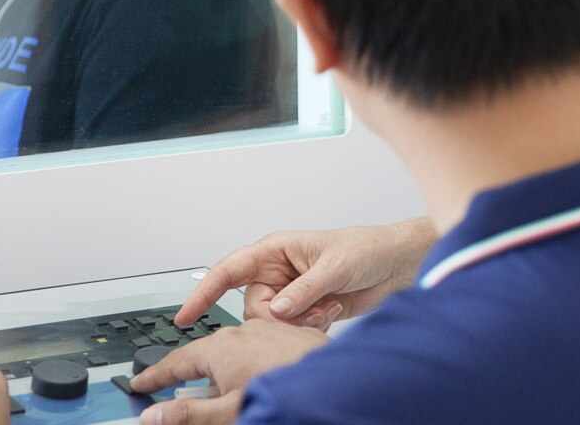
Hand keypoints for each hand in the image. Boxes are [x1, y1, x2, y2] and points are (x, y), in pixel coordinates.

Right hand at [130, 320, 326, 423]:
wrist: (344, 380)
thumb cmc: (292, 392)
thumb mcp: (231, 410)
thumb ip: (190, 414)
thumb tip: (154, 417)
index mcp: (223, 346)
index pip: (178, 362)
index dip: (156, 377)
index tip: (140, 385)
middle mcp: (244, 332)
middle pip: (206, 356)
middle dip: (192, 374)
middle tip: (174, 390)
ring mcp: (269, 332)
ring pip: (235, 352)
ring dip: (225, 372)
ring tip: (223, 390)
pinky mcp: (290, 336)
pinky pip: (260, 350)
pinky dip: (250, 367)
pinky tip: (260, 379)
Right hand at [174, 218, 435, 329]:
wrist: (394, 265)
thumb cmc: (365, 249)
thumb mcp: (333, 267)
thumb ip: (302, 291)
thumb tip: (275, 311)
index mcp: (276, 250)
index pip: (229, 270)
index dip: (204, 292)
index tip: (185, 315)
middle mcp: (278, 272)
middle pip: (252, 307)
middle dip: (276, 318)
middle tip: (309, 310)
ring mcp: (290, 292)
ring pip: (271, 323)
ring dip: (298, 324)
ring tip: (327, 309)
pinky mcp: (304, 310)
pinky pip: (291, 330)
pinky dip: (310, 328)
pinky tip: (331, 313)